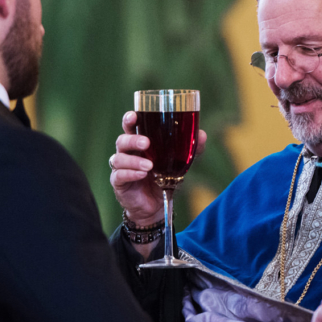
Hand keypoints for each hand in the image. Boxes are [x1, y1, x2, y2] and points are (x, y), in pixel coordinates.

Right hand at [110, 111, 207, 226]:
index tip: (135, 115)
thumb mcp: (179, 163)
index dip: (129, 120)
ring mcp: (121, 168)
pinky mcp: (119, 183)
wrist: (157, 206)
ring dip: (134, 161)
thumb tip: (202, 135)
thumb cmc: (164, 179)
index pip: (131, 127)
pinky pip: (119, 175)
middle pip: (122, 140)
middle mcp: (128, 153)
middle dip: (132, 139)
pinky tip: (142, 174)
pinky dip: (131, 173)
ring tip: (149, 166)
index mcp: (139, 144)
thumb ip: (190, 149)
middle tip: (146, 143)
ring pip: (119, 158)